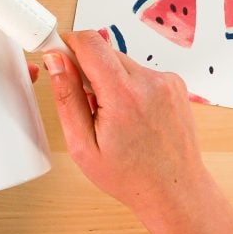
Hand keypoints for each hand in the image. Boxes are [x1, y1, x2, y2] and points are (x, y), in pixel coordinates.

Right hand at [42, 30, 203, 219]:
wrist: (174, 191)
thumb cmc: (130, 176)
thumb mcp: (83, 145)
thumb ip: (67, 98)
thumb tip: (56, 62)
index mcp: (123, 95)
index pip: (90, 42)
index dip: (68, 43)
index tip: (58, 52)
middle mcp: (149, 82)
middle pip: (106, 51)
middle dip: (89, 69)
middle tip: (87, 102)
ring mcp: (167, 81)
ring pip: (123, 62)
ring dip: (110, 79)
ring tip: (113, 116)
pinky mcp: (176, 84)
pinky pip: (141, 73)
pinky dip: (130, 87)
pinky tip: (132, 116)